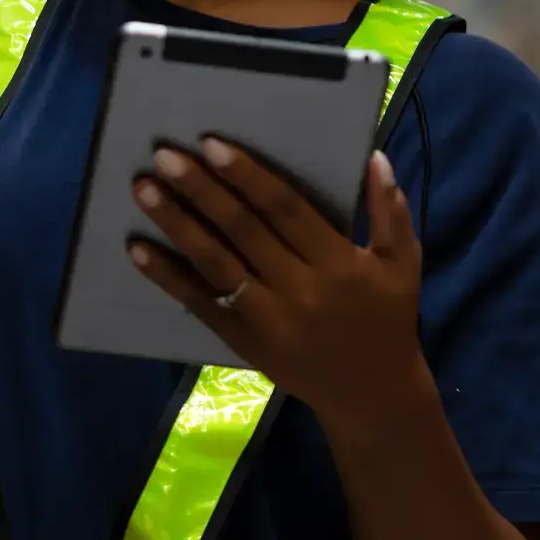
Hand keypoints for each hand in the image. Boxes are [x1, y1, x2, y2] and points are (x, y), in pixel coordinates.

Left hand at [129, 144, 430, 436]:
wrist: (372, 395)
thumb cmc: (387, 319)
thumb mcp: (402, 264)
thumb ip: (389, 210)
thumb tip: (374, 156)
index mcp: (337, 263)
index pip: (285, 209)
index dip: (248, 176)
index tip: (212, 143)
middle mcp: (299, 289)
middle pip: (242, 231)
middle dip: (201, 190)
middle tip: (164, 154)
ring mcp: (266, 319)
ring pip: (214, 264)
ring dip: (176, 224)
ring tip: (144, 189)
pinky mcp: (243, 340)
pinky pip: (200, 304)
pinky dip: (167, 277)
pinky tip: (136, 249)